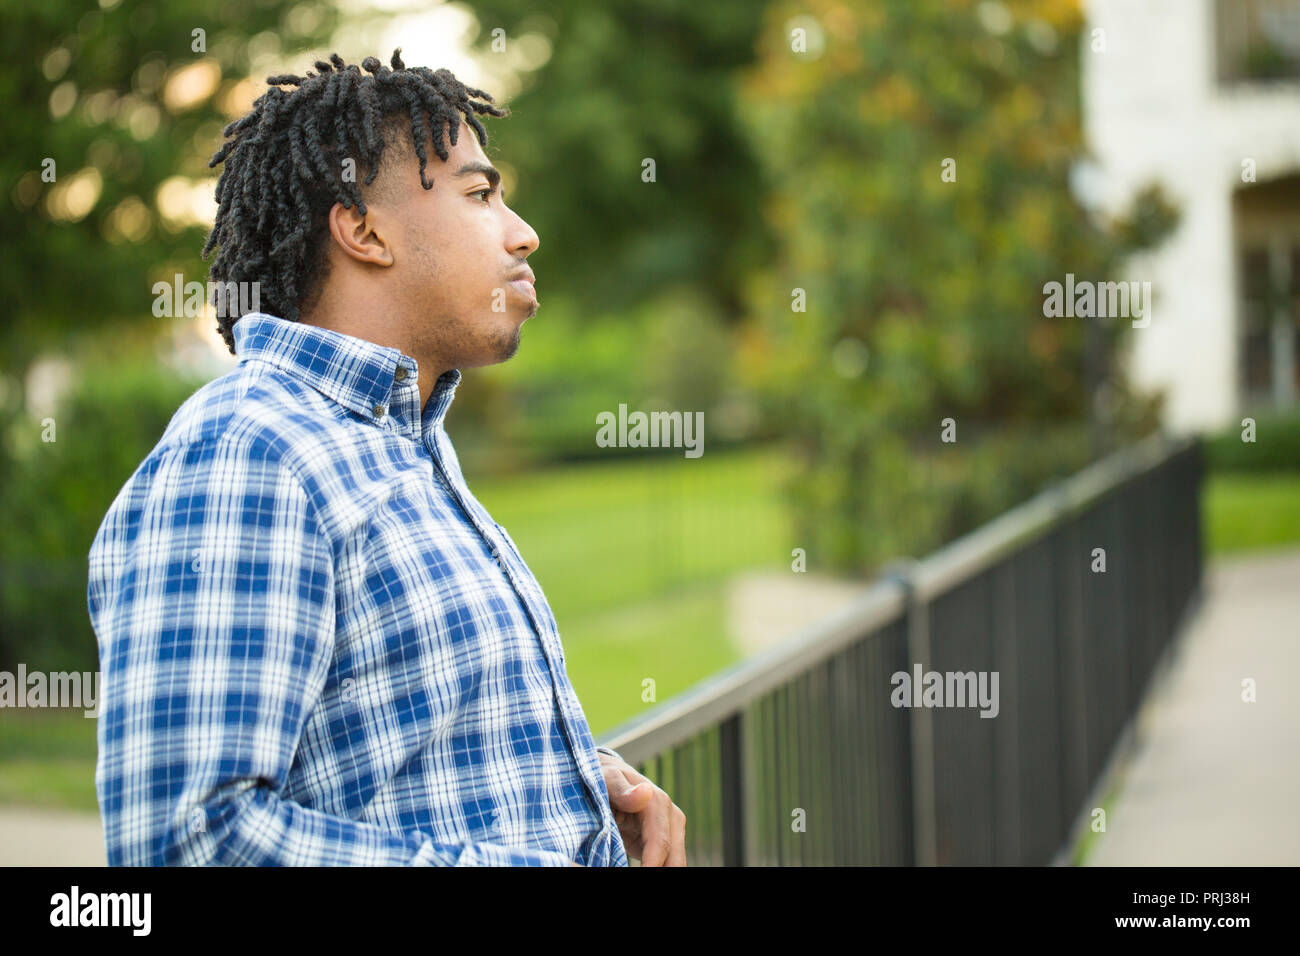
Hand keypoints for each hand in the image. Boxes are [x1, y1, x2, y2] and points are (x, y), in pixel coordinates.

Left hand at [596, 750, 686, 865]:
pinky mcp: (663, 843)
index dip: (651, 867)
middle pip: (674, 860)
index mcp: (658, 804)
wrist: (607, 777)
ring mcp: (670, 832)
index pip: (660, 845)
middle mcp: (670, 818)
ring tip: (636, 870)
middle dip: (659, 871)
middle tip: (638, 876)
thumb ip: (622, 790)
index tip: (642, 875)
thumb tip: (645, 793)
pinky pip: (664, 865)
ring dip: (659, 870)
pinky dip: (655, 869)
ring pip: (673, 864)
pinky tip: (644, 869)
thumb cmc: (604, 777)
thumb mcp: (607, 779)